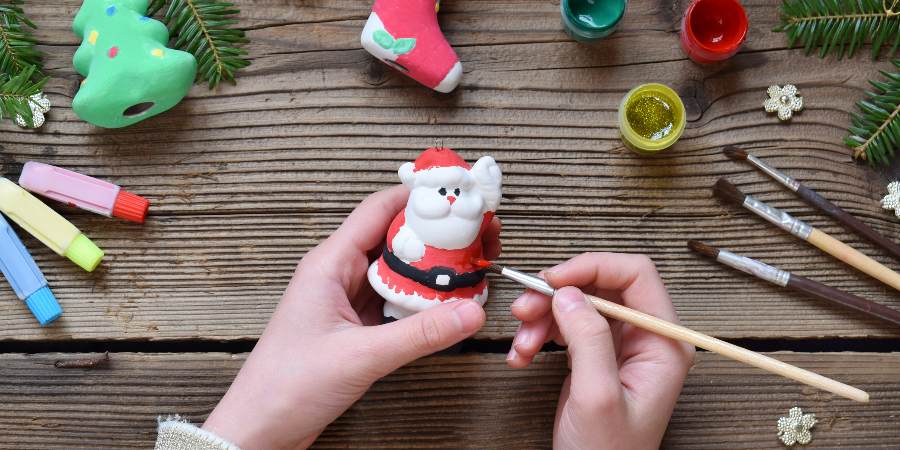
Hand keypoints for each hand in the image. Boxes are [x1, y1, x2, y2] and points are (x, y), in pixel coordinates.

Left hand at [202, 186, 500, 448]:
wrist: (260, 428)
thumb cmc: (286, 387)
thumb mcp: (360, 356)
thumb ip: (419, 334)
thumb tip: (469, 312)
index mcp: (329, 264)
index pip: (379, 209)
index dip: (420, 196)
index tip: (458, 194)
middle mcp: (338, 273)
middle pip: (395, 236)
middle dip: (437, 234)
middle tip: (477, 235)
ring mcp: (347, 298)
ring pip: (398, 269)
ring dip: (432, 269)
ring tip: (470, 267)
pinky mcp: (355, 324)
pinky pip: (395, 299)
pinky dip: (421, 299)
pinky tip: (446, 306)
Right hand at [506, 253, 694, 449]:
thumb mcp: (597, 396)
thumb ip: (588, 338)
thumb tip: (569, 292)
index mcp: (663, 343)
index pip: (636, 275)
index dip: (593, 267)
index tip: (554, 279)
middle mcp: (646, 338)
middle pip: (601, 285)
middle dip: (559, 293)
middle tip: (525, 307)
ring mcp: (620, 346)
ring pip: (578, 303)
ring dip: (542, 316)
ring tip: (522, 342)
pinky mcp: (596, 355)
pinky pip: (566, 326)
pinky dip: (539, 334)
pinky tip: (523, 354)